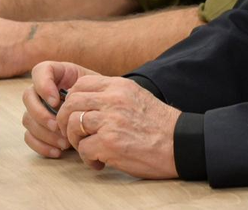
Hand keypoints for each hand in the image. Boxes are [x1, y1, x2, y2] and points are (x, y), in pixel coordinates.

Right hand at [22, 61, 99, 158]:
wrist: (105, 114)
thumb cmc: (103, 97)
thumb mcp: (100, 87)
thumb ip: (88, 87)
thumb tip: (70, 101)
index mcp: (57, 74)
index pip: (39, 71)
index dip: (43, 85)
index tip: (57, 101)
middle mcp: (44, 90)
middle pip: (28, 97)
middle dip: (41, 114)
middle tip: (58, 126)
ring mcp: (39, 109)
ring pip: (28, 119)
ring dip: (44, 132)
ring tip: (65, 142)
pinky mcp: (38, 128)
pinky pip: (29, 136)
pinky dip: (41, 146)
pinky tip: (58, 151)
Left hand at [55, 75, 180, 178]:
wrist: (181, 143)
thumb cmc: (160, 125)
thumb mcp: (138, 97)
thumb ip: (114, 96)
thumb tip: (89, 102)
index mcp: (120, 86)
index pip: (80, 84)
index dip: (72, 101)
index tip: (76, 114)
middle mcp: (113, 99)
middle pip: (71, 103)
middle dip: (66, 121)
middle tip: (75, 134)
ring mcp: (110, 121)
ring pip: (73, 125)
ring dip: (76, 141)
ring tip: (89, 149)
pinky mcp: (109, 143)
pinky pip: (83, 149)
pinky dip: (88, 158)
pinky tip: (100, 162)